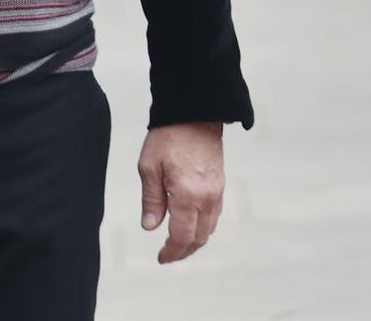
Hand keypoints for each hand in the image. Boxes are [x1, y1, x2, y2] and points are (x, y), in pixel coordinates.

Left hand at [138, 122, 224, 264]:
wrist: (195, 113)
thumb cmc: (169, 136)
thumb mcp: (149, 167)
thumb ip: (151, 200)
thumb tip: (150, 226)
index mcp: (186, 195)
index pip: (181, 236)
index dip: (171, 251)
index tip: (161, 258)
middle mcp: (206, 198)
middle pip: (199, 238)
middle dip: (183, 251)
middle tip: (167, 255)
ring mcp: (217, 192)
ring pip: (209, 229)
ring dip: (195, 241)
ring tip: (178, 244)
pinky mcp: (220, 185)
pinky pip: (214, 215)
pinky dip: (203, 226)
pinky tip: (191, 224)